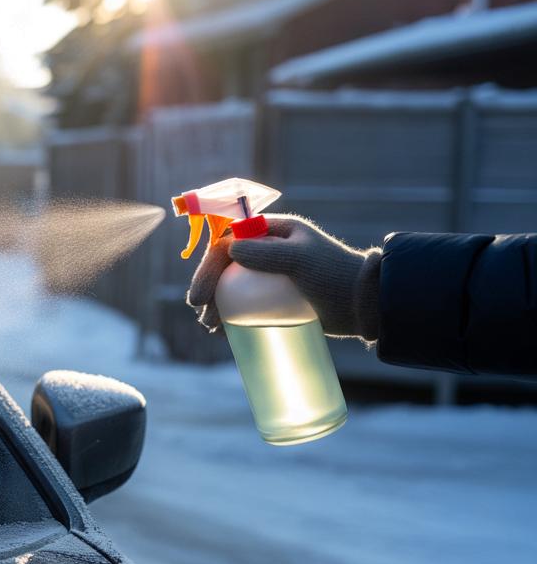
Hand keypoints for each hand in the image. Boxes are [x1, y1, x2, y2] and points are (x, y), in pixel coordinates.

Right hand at [186, 215, 382, 340]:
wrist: (363, 305)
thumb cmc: (336, 276)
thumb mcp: (302, 261)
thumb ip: (268, 253)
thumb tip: (229, 249)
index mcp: (272, 231)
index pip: (228, 241)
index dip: (208, 265)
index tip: (200, 294)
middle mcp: (267, 249)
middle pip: (224, 265)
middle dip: (207, 287)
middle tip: (200, 311)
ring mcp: (269, 275)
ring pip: (230, 286)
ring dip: (214, 304)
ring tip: (210, 326)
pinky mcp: (274, 297)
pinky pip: (243, 304)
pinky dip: (229, 316)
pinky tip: (222, 332)